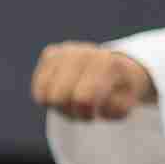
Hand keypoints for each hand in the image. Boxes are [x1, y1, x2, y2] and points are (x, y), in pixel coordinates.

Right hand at [31, 42, 157, 120]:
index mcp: (105, 61)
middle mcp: (82, 51)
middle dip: (69, 110)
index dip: (86, 113)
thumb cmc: (116, 90)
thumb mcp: (126, 104)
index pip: (82, 98)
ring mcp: (64, 50)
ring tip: (72, 101)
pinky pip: (38, 89)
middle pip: (59, 97)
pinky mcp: (49, 54)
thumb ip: (118, 108)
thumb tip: (102, 102)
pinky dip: (49, 98)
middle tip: (81, 109)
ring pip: (46, 95)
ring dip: (58, 106)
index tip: (95, 112)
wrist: (112, 67)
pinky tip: (62, 93)